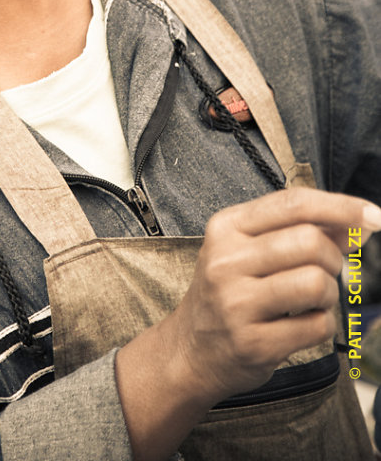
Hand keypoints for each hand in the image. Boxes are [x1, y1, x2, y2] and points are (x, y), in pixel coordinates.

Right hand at [115, 189, 380, 460]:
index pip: (293, 203)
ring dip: (329, 294)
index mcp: (226, 226)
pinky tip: (299, 325)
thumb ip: (298, 230)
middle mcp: (226, 259)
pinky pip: (317, 326)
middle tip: (322, 272)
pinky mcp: (252, 342)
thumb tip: (355, 222)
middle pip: (310, 241)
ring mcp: (236, 302)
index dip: (341, 206)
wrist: (191, 350)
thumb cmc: (230, 291)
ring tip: (310, 301)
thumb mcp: (249, 250)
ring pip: (317, 283)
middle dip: (332, 258)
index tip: (373, 215)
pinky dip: (322, 325)